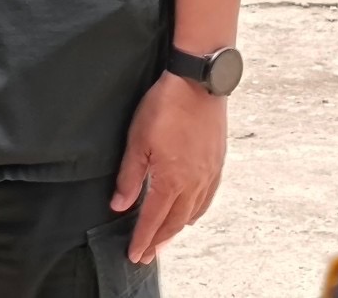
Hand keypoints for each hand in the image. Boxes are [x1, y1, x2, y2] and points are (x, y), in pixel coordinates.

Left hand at [111, 73, 227, 264]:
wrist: (198, 82)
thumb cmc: (166, 106)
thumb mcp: (138, 140)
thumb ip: (129, 177)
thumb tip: (120, 205)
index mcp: (172, 180)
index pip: (154, 220)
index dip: (143, 239)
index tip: (135, 255)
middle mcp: (194, 183)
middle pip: (175, 222)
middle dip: (159, 241)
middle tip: (147, 255)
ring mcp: (209, 174)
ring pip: (193, 213)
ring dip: (177, 229)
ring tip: (166, 238)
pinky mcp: (217, 162)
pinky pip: (207, 198)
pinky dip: (196, 212)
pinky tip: (190, 212)